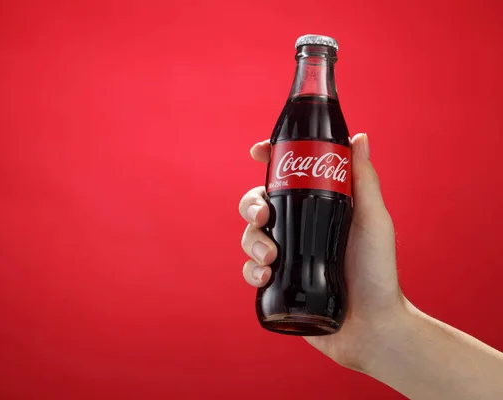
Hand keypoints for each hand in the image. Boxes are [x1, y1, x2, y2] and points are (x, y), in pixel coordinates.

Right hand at [239, 133, 407, 370]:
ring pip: (249, 236)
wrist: (372, 325)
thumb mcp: (373, 220)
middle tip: (263, 217)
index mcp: (316, 207)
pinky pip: (249, 271)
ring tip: (269, 257)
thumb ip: (363, 179)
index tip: (257, 151)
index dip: (268, 159)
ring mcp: (285, 256)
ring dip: (251, 241)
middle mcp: (297, 228)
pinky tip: (266, 277)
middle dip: (251, 205)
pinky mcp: (276, 284)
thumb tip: (358, 137)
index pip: (285, 176)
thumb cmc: (378, 271)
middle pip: (258, 203)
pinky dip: (250, 271)